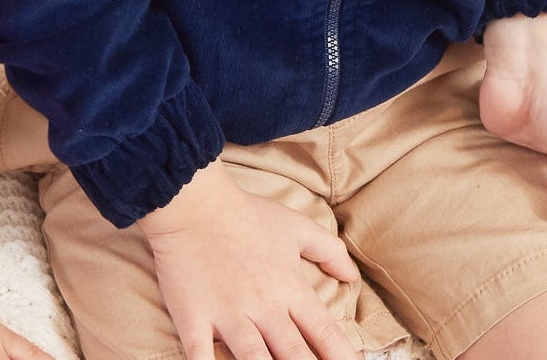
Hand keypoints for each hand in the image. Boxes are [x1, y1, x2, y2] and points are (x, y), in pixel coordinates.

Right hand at [137, 160, 361, 359]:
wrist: (192, 203)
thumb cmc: (246, 214)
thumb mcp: (296, 226)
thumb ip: (329, 251)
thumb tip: (353, 277)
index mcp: (289, 288)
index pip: (325, 333)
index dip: (343, 358)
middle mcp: (263, 307)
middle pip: (295, 356)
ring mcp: (228, 315)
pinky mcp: (194, 318)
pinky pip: (201, 358)